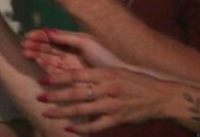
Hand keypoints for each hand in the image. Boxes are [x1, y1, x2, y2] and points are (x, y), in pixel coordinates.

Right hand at [21, 29, 124, 73]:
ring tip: (26, 52)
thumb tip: (48, 31)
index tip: (27, 35)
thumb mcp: (86, 43)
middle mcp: (70, 53)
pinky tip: (37, 61)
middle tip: (22, 45)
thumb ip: (68, 37)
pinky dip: (44, 66)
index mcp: (74, 42)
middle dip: (35, 45)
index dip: (40, 36)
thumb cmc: (105, 57)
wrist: (118, 76)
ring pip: (49, 58)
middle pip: (48, 48)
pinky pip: (54, 70)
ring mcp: (69, 65)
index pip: (53, 37)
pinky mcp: (70, 77)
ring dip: (37, 55)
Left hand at [37, 67, 178, 132]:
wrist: (160, 96)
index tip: (43, 80)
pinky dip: (81, 128)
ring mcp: (112, 104)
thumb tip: (75, 76)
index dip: (58, 78)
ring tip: (47, 114)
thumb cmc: (137, 82)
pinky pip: (95, 126)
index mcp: (106, 73)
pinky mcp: (117, 119)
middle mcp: (107, 87)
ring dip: (62, 112)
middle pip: (75, 92)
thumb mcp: (117, 71)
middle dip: (55, 96)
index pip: (77, 74)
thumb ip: (98, 75)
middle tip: (39, 98)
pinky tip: (69, 128)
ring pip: (82, 109)